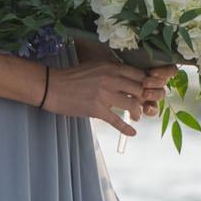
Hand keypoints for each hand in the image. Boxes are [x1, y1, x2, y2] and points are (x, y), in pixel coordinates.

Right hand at [42, 61, 175, 134]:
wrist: (52, 86)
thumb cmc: (74, 77)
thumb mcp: (97, 67)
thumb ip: (114, 72)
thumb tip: (131, 80)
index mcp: (112, 68)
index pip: (140, 76)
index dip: (148, 85)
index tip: (148, 91)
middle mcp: (111, 80)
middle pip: (141, 91)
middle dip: (145, 100)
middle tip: (144, 105)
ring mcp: (104, 95)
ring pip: (133, 105)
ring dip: (138, 113)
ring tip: (137, 116)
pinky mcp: (96, 110)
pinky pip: (117, 121)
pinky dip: (126, 128)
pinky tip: (132, 133)